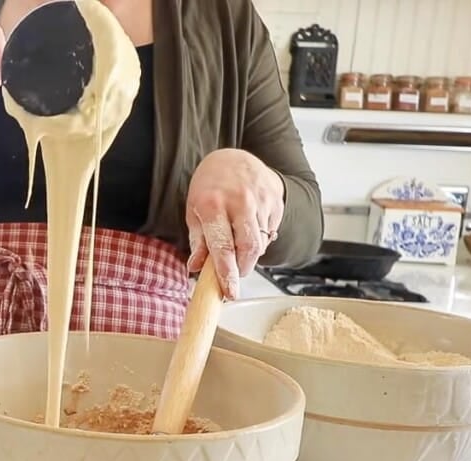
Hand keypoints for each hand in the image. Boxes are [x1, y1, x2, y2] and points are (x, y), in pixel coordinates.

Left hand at [185, 148, 284, 299]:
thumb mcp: (194, 212)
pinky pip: (271, 232)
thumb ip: (198, 242)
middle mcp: (240, 201)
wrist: (233, 158)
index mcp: (212, 204)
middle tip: (234, 276)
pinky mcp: (276, 201)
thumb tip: (196, 268)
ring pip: (261, 243)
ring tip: (238, 246)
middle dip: (242, 269)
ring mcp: (261, 200)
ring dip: (250, 255)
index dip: (227, 273)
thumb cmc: (210, 187)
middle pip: (249, 248)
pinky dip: (260, 240)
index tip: (229, 291)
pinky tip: (249, 229)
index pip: (223, 246)